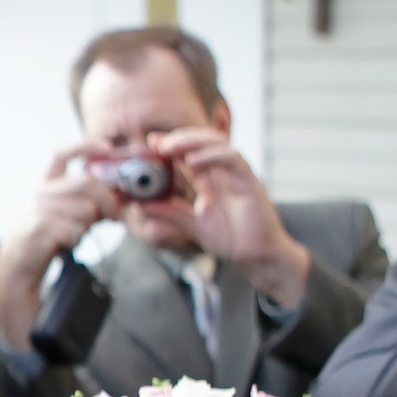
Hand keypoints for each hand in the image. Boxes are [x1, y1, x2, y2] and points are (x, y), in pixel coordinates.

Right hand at [0, 143, 120, 344]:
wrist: (13, 278)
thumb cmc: (40, 250)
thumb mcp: (61, 221)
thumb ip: (84, 206)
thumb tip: (116, 200)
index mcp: (42, 187)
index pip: (62, 155)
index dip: (87, 146)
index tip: (109, 149)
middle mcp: (36, 194)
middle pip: (85, 183)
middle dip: (107, 200)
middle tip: (114, 218)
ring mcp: (33, 210)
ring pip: (84, 209)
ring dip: (88, 227)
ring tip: (74, 239)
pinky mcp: (35, 230)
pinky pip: (73, 229)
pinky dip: (75, 241)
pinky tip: (63, 249)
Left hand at [140, 129, 310, 306]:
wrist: (256, 257)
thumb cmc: (232, 240)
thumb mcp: (191, 225)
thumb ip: (168, 213)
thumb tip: (139, 206)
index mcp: (210, 180)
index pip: (188, 154)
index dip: (171, 144)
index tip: (150, 143)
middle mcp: (223, 173)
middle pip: (202, 142)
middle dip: (178, 138)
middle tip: (156, 143)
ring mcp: (237, 175)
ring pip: (217, 143)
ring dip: (192, 141)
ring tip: (169, 147)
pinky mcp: (250, 181)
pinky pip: (233, 159)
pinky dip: (212, 156)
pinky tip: (193, 161)